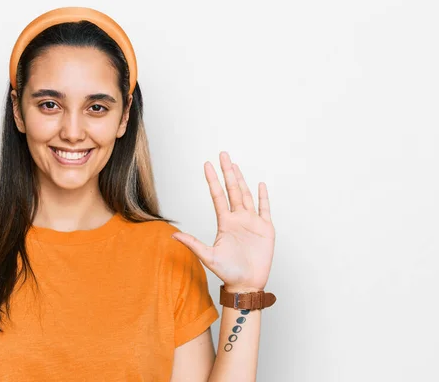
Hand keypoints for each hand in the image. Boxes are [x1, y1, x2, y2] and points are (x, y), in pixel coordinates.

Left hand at [172, 151, 274, 291]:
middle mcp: (238, 218)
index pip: (218, 195)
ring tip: (235, 165)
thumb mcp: (208, 256)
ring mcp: (252, 222)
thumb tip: (173, 235)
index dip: (213, 180)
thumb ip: (192, 243)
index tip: (207, 165)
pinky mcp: (266, 229)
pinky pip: (265, 209)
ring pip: (246, 195)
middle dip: (228, 172)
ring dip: (242, 179)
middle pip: (232, 189)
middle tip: (223, 154)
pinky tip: (260, 185)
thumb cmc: (227, 272)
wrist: (246, 284)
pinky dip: (263, 197)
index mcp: (224, 222)